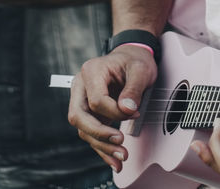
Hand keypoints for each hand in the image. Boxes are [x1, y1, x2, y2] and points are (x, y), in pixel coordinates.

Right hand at [67, 45, 159, 172]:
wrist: (132, 58)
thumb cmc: (135, 61)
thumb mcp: (140, 70)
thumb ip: (133, 89)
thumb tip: (127, 110)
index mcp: (91, 72)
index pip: (96, 100)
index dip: (115, 112)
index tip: (135, 113)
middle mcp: (81, 87)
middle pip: (78, 116)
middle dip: (99, 134)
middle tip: (120, 143)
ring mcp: (83, 101)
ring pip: (84, 129)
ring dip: (102, 146)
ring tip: (122, 157)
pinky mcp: (90, 113)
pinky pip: (91, 133)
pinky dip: (102, 149)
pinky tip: (114, 161)